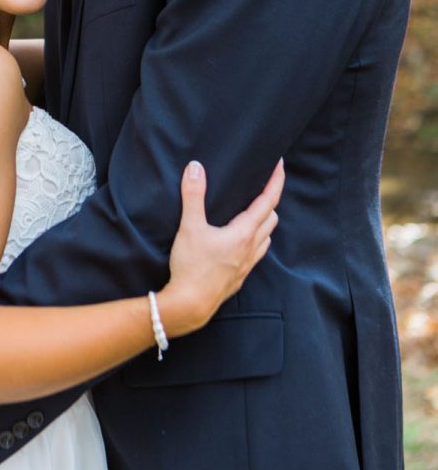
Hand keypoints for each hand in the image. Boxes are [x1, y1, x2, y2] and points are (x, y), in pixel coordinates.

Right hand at [159, 159, 283, 334]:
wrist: (189, 305)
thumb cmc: (191, 266)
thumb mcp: (189, 226)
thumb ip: (193, 195)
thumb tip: (195, 167)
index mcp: (243, 233)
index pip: (267, 201)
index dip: (276, 181)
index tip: (280, 165)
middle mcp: (250, 249)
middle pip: (271, 219)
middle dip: (270, 200)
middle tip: (262, 186)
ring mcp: (246, 265)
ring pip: (265, 238)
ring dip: (264, 222)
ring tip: (253, 211)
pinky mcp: (239, 277)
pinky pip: (255, 254)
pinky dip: (255, 241)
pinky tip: (241, 241)